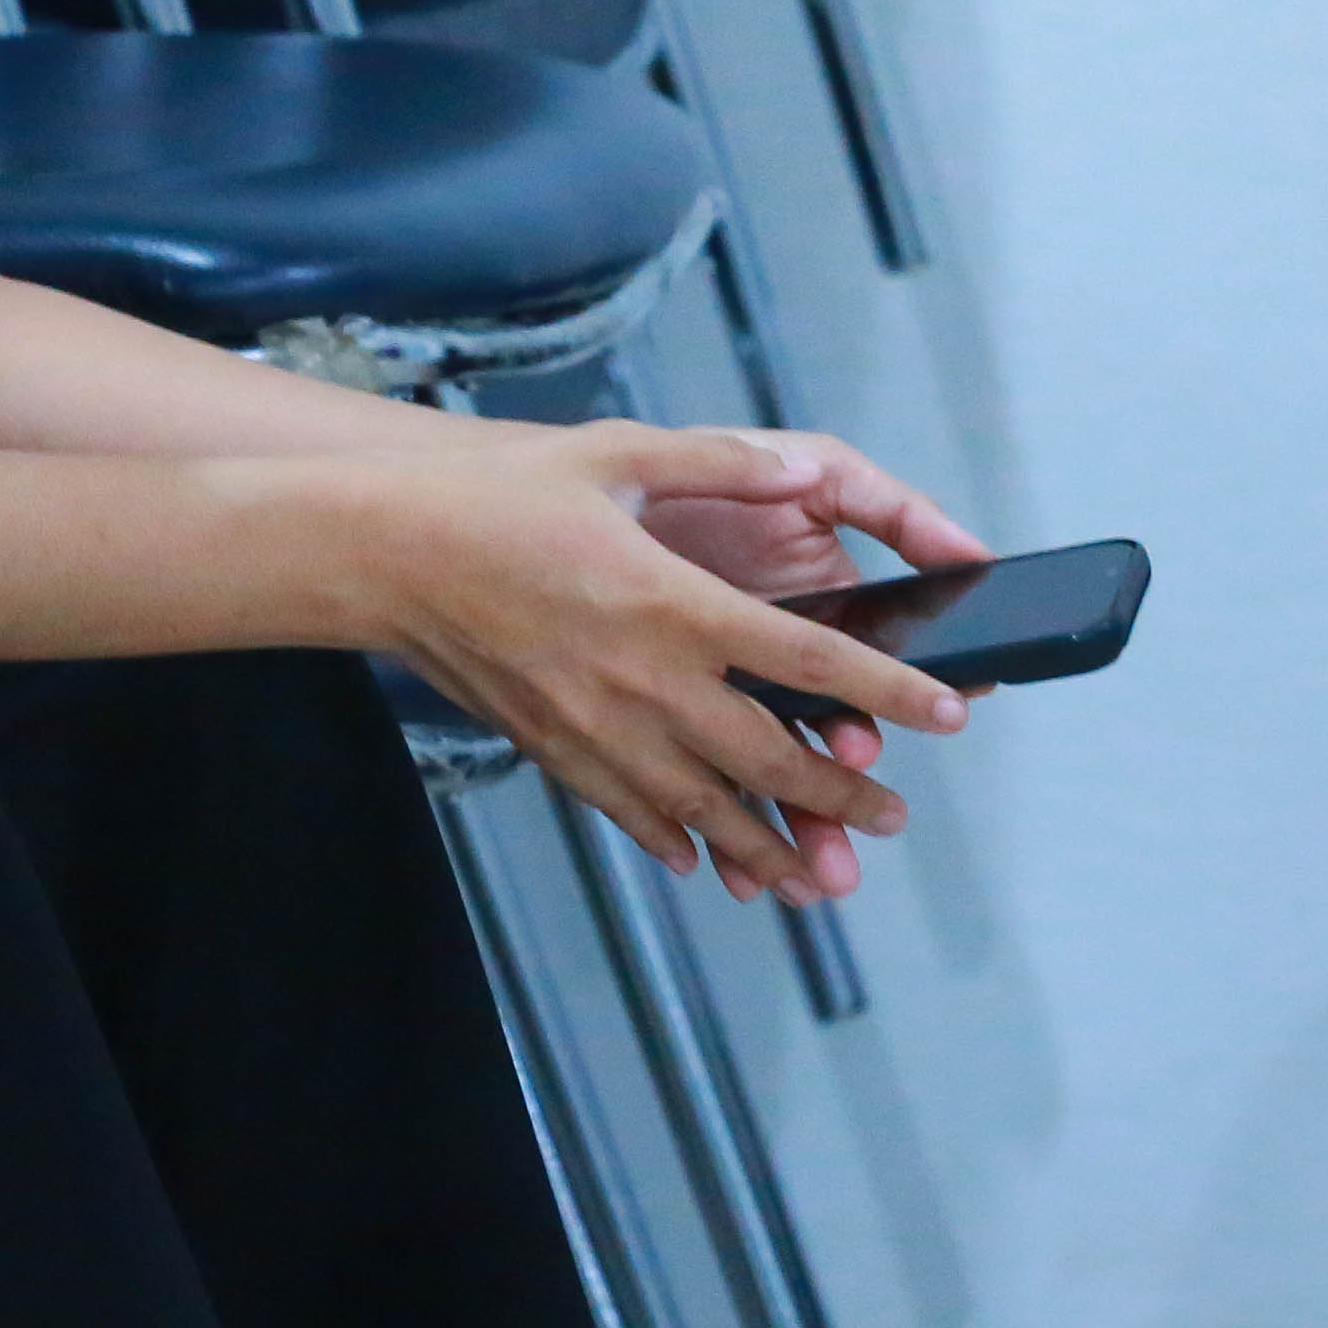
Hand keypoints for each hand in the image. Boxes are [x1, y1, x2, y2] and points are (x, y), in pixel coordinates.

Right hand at [354, 421, 972, 902]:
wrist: (382, 554)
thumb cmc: (493, 495)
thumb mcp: (614, 453)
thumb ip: (716, 462)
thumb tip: (794, 467)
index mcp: (672, 603)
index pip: (806, 658)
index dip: (886, 690)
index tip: (946, 714)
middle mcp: (644, 679)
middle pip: (770, 757)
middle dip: (845, 792)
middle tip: (893, 812)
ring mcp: (598, 727)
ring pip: (708, 809)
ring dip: (775, 846)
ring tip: (824, 874)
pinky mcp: (556, 750)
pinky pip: (633, 814)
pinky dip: (680, 844)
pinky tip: (708, 863)